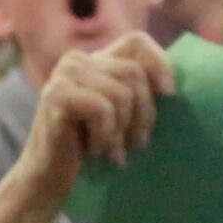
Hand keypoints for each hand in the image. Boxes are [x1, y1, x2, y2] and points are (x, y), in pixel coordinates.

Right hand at [17, 31, 175, 198]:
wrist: (47, 179)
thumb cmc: (88, 151)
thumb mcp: (119, 115)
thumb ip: (135, 91)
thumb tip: (175, 87)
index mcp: (93, 60)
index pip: (136, 42)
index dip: (159, 63)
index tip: (169, 96)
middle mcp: (75, 60)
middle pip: (133, 73)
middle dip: (143, 113)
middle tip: (136, 145)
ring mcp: (63, 76)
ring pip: (121, 93)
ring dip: (122, 131)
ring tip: (112, 153)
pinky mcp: (56, 96)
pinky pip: (103, 109)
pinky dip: (104, 136)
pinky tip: (94, 152)